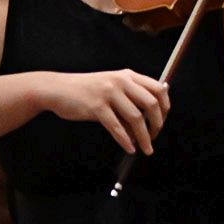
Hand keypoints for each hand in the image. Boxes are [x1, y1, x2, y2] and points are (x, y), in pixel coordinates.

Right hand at [39, 69, 169, 154]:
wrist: (57, 89)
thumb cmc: (87, 91)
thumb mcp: (112, 85)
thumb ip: (131, 95)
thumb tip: (153, 118)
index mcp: (128, 75)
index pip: (158, 89)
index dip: (165, 107)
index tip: (163, 121)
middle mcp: (120, 81)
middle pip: (151, 104)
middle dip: (158, 124)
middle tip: (155, 137)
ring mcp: (108, 93)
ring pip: (136, 118)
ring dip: (144, 137)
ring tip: (146, 148)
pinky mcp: (96, 106)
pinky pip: (117, 127)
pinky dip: (125, 140)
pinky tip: (129, 148)